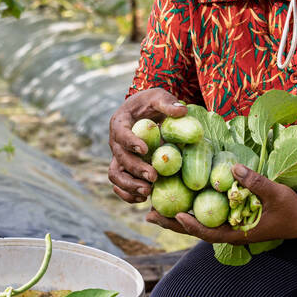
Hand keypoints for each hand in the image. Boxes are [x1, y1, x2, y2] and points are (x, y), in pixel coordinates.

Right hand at [107, 88, 188, 203]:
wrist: (144, 112)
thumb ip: (168, 103)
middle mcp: (115, 142)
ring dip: (130, 185)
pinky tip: (144, 198)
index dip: (130, 142)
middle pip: (119, 159)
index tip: (144, 149)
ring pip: (115, 175)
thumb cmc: (151, 103)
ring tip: (148, 192)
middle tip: (154, 177)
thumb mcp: (159, 97)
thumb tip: (182, 111)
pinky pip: (120, 185)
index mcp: (120, 123)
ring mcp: (119, 157)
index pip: (120, 134)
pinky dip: (128, 194)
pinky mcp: (125, 168)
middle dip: (136, 169)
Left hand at [145, 167, 295, 243]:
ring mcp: (228, 226)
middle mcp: (229, 232)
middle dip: (173, 223)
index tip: (178, 217)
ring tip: (153, 209)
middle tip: (149, 214)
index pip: (210, 233)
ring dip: (176, 217)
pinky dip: (190, 209)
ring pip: (197, 223)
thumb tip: (233, 169)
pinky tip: (177, 199)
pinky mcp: (229, 218)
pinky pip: (205, 214)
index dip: (193, 227)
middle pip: (196, 230)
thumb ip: (256, 182)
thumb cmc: (290, 208)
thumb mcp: (276, 193)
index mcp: (238, 233)